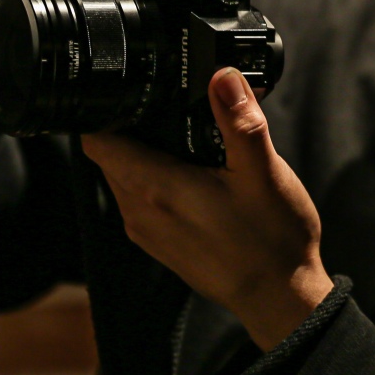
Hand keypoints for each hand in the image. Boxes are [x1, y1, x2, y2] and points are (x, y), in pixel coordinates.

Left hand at [80, 67, 334, 350]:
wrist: (279, 299)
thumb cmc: (271, 240)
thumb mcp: (263, 173)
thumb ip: (239, 121)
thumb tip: (221, 76)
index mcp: (155, 187)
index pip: (96, 139)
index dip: (108, 109)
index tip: (134, 91)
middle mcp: (139, 210)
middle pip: (110, 154)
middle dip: (133, 127)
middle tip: (173, 108)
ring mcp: (146, 230)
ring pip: (124, 176)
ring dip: (146, 154)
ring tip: (188, 140)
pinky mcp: (159, 243)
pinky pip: (140, 199)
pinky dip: (156, 180)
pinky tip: (195, 176)